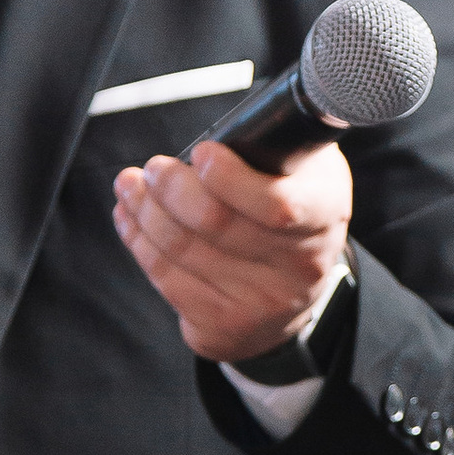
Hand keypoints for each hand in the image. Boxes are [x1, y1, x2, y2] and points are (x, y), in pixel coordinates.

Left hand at [111, 139, 351, 366]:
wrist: (295, 293)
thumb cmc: (292, 209)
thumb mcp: (306, 168)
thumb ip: (275, 144)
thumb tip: (224, 128)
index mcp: (323, 214)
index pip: (276, 204)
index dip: (229, 179)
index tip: (201, 153)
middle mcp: (299, 266)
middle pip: (215, 224)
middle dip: (170, 189)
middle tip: (153, 168)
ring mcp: (261, 302)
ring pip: (182, 250)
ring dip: (144, 211)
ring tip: (130, 186)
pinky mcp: (223, 326)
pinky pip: (167, 279)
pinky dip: (139, 243)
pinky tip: (130, 218)